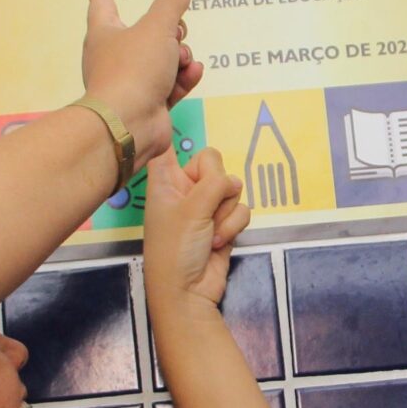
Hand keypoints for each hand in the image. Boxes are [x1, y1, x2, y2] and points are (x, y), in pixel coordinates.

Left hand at [83, 0, 202, 164]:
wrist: (128, 123)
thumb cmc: (134, 68)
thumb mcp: (157, 28)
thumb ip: (172, 3)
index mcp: (105, 32)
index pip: (102, 3)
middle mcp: (114, 56)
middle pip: (146, 32)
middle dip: (169, 29)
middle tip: (176, 31)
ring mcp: (131, 82)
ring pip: (164, 58)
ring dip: (180, 55)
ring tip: (181, 60)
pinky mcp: (149, 103)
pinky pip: (172, 83)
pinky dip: (184, 77)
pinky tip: (192, 73)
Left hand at [143, 145, 246, 312]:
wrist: (186, 293)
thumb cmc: (176, 250)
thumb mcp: (191, 209)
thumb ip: (214, 182)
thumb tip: (232, 181)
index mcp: (165, 180)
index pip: (171, 146)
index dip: (174, 137)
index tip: (173, 114)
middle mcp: (185, 189)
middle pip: (214, 162)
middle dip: (217, 184)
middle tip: (205, 204)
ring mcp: (204, 207)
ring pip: (232, 188)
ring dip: (226, 212)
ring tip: (209, 232)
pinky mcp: (223, 223)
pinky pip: (240, 209)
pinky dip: (234, 225)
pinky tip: (218, 242)